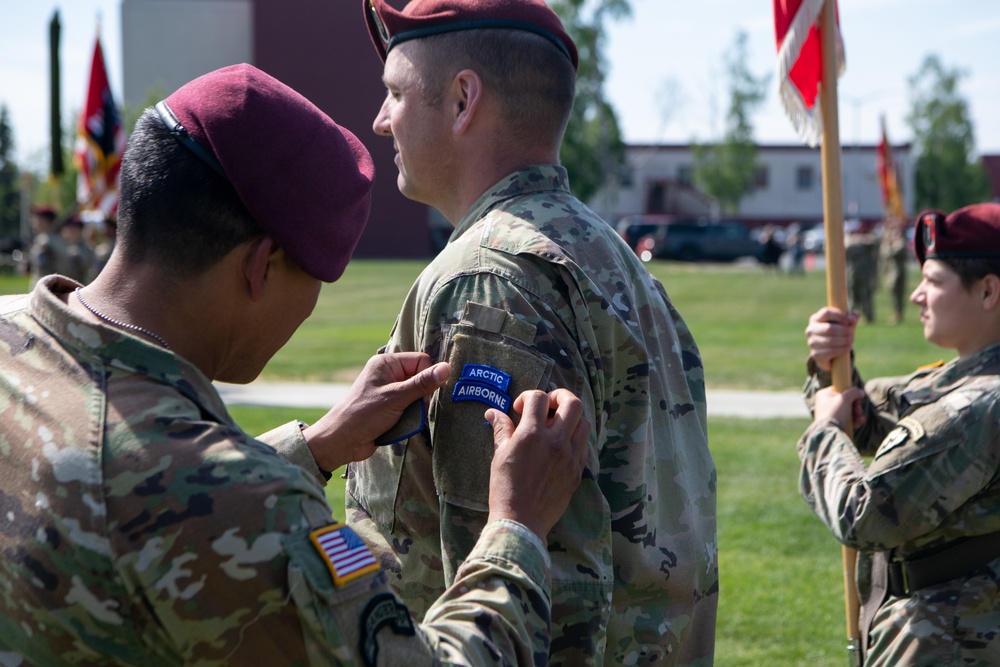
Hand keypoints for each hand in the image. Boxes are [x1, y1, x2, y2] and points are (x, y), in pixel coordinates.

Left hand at [304, 353, 450, 470]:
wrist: (341, 442)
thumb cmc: (364, 415)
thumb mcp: (396, 398)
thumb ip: (423, 384)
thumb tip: (447, 368)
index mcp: (387, 363)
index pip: (422, 362)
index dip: (427, 378)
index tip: (421, 396)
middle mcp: (388, 375)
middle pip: (422, 381)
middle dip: (420, 398)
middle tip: (409, 411)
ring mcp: (389, 392)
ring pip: (418, 398)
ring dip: (414, 412)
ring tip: (401, 421)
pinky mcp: (390, 409)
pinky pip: (410, 411)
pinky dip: (408, 420)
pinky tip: (398, 427)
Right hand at [484, 389, 589, 543]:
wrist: (521, 521)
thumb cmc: (505, 488)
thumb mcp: (500, 455)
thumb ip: (501, 429)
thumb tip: (493, 412)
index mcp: (532, 435)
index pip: (539, 398)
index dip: (528, 397)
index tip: (520, 409)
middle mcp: (556, 442)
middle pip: (573, 403)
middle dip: (560, 397)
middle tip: (548, 405)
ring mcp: (570, 457)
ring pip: (584, 423)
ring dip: (571, 418)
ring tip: (557, 425)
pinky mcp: (577, 471)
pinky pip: (584, 445)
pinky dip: (574, 439)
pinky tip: (561, 446)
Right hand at [805, 307, 858, 370]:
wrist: (828, 354)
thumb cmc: (837, 334)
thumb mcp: (844, 325)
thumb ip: (851, 318)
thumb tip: (855, 316)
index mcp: (815, 319)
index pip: (826, 313)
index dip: (839, 315)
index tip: (848, 321)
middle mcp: (811, 330)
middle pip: (829, 328)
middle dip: (844, 330)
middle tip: (852, 333)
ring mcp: (812, 343)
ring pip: (831, 340)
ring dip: (845, 340)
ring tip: (851, 340)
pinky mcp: (816, 354)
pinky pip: (831, 351)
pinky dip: (842, 349)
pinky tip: (847, 347)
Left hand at [813, 386, 865, 427]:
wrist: (829, 433)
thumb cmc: (835, 413)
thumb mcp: (845, 398)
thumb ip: (854, 392)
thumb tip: (860, 392)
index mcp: (824, 394)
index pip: (842, 390)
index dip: (851, 395)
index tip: (857, 400)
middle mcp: (825, 403)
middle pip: (846, 401)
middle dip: (856, 407)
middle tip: (859, 411)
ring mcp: (829, 413)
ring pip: (848, 410)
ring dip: (857, 414)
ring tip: (860, 419)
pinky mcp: (833, 423)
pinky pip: (846, 419)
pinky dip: (853, 421)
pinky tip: (858, 424)